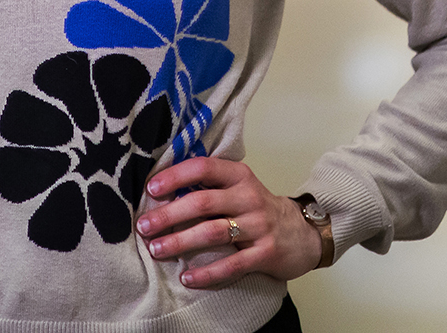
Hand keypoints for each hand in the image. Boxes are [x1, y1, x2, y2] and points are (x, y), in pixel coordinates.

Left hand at [135, 157, 321, 288]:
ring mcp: (258, 226)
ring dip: (180, 242)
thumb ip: (208, 184)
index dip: (175, 177)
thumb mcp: (238, 186)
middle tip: (143, 226)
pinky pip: (231, 265)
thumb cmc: (257, 208)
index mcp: (239, 176)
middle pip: (202, 203)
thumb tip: (160, 187)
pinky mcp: (265, 254)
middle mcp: (249, 197)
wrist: (303, 233)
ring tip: (156, 249)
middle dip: (168, 215)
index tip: (150, 189)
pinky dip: (207, 273)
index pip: (203, 168)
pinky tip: (186, 278)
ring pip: (212, 233)